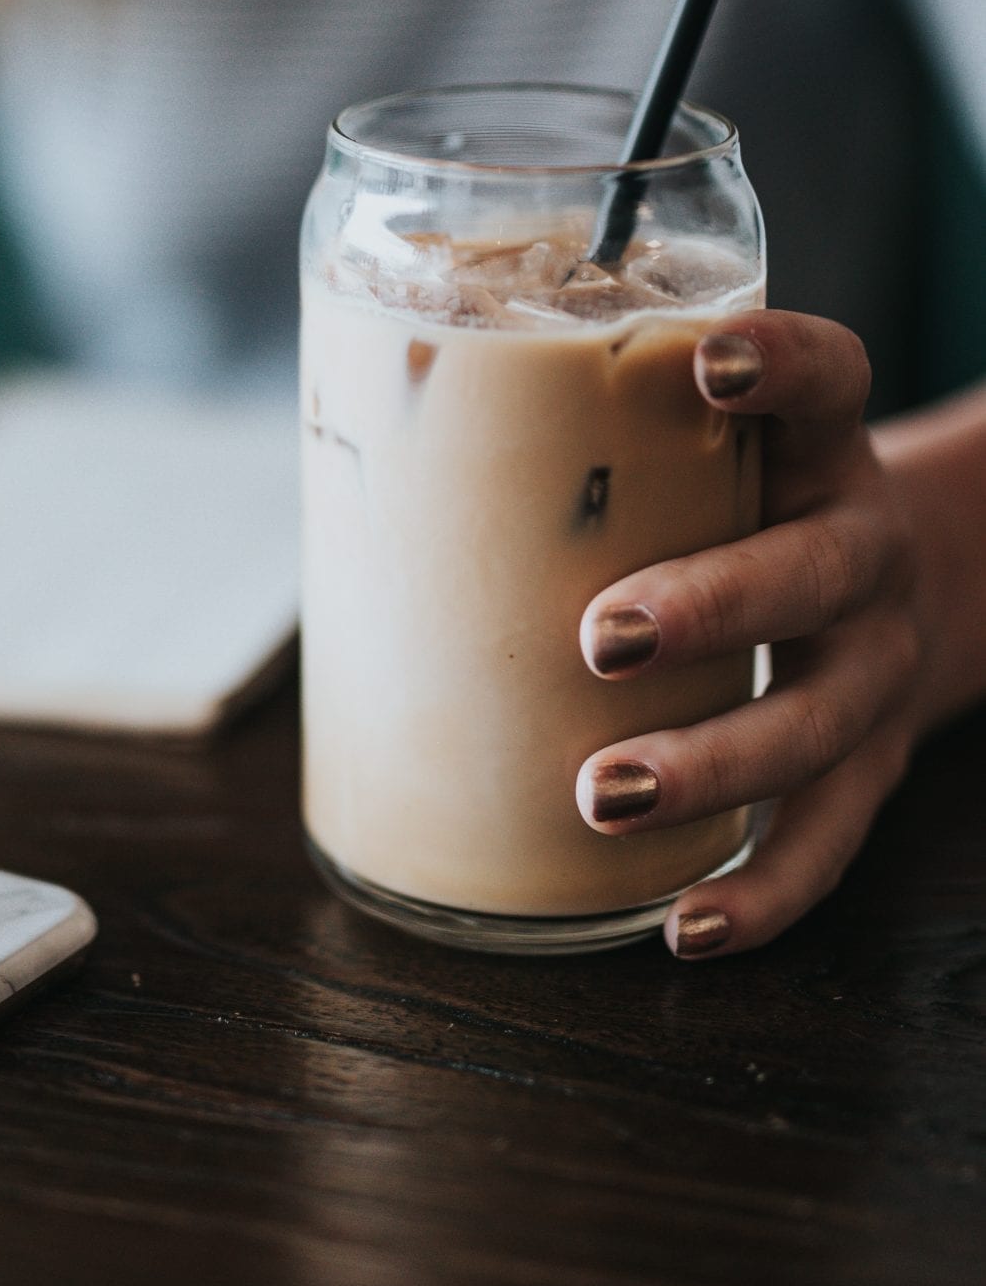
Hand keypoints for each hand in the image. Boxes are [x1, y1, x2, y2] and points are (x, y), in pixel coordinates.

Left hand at [574, 310, 925, 958]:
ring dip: (711, 764)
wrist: (910, 589)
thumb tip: (374, 444)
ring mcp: (876, 666)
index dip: (781, 363)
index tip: (704, 361)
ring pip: (813, 722)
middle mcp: (864, 551)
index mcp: (817, 451)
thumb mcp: (712, 451)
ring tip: (602, 794)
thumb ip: (601, 440)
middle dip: (710, 606)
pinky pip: (826, 842)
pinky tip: (679, 924)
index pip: (831, 380)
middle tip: (603, 638)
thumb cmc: (747, 508)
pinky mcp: (875, 767)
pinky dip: (759, 893)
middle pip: (813, 571)